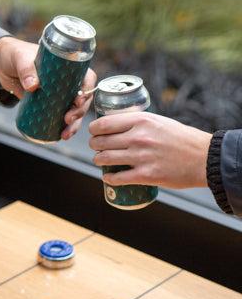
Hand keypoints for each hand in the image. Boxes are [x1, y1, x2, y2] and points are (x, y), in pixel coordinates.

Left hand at [0, 36, 96, 138]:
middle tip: (67, 119)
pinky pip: (61, 117)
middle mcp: (68, 81)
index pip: (87, 77)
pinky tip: (61, 136)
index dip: (87, 90)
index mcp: (68, 66)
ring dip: (74, 124)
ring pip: (74, 111)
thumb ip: (26, 69)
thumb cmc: (16, 55)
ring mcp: (60, 94)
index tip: (78, 101)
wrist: (3, 66)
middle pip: (83, 98)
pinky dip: (63, 128)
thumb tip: (33, 86)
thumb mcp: (21, 59)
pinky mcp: (50, 105)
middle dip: (79, 112)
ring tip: (65, 134)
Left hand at [89, 112, 211, 188]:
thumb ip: (139, 123)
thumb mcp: (159, 121)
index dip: (94, 129)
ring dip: (98, 161)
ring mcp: (141, 157)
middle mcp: (138, 137)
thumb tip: (119, 125)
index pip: (104, 123)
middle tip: (96, 147)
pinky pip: (117, 178)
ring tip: (100, 161)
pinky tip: (107, 177)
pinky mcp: (145, 175)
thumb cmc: (183, 139)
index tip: (94, 132)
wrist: (204, 158)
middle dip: (94, 145)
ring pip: (105, 159)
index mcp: (141, 120)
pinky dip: (108, 178)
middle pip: (101, 141)